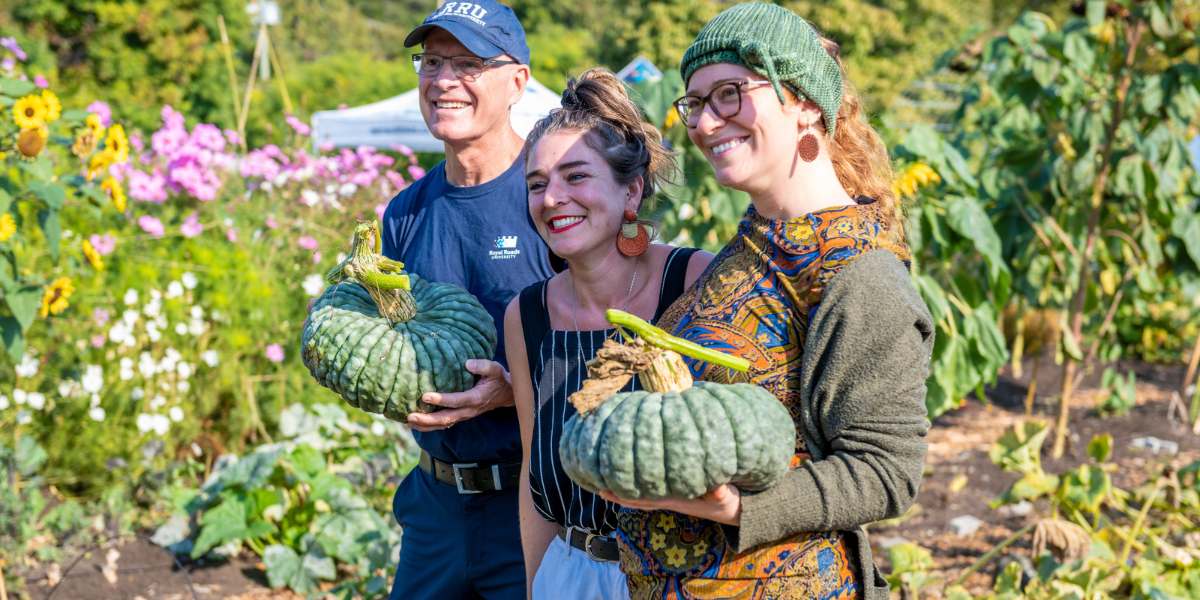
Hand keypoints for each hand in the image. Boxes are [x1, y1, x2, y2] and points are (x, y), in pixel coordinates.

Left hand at [406, 359, 512, 431]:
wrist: (506, 395)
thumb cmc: (499, 379)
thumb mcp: (495, 369)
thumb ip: (483, 366)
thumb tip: (467, 363)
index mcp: (476, 398)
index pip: (456, 400)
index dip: (441, 400)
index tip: (425, 396)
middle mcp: (468, 410)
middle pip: (446, 418)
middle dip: (427, 419)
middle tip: (410, 416)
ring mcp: (464, 415)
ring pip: (443, 424)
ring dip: (426, 425)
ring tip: (408, 422)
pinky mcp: (461, 416)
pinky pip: (444, 424)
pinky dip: (430, 426)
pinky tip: (416, 424)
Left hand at [598, 484, 741, 525]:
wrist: (737, 511)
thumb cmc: (730, 503)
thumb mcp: (726, 497)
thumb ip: (719, 491)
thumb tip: (713, 486)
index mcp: (675, 500)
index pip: (643, 498)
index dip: (623, 494)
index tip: (604, 486)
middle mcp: (669, 499)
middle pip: (635, 498)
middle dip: (615, 492)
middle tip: (594, 482)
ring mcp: (671, 497)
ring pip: (641, 494)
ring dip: (623, 487)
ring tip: (605, 477)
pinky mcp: (676, 492)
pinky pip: (651, 488)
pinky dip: (638, 481)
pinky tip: (631, 472)